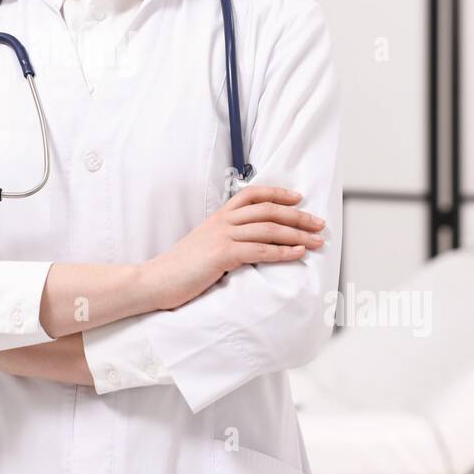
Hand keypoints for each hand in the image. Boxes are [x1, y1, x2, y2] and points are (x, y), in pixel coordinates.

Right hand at [138, 184, 326, 311]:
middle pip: (267, 210)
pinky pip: (260, 249)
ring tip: (316, 240)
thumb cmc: (181, 269)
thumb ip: (226, 240)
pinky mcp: (222, 255)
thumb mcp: (204, 246)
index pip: (252, 195)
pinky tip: (297, 253)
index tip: (298, 197)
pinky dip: (283, 251)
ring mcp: (222, 236)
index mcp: (218, 217)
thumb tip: (250, 245)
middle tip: (319, 223)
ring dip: (297, 234)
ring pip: (268, 229)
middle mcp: (222, 222)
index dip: (277, 193)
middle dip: (297, 215)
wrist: (154, 280)